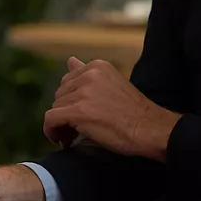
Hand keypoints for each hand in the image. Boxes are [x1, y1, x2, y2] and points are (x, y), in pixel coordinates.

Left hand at [43, 57, 179, 161]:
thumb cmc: (134, 111)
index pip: (68, 81)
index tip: (78, 115)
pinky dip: (52, 132)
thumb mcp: (111, 83)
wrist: (149, 128)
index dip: (71, 101)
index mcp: (97, 66)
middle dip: (65, 112)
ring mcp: (83, 93)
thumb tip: (70, 60)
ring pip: (55, 108)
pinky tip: (62, 140)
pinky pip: (51, 120)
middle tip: (76, 129)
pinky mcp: (78, 111)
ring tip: (73, 136)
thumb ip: (88, 73)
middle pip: (60, 95)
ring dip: (61, 124)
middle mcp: (88, 75)